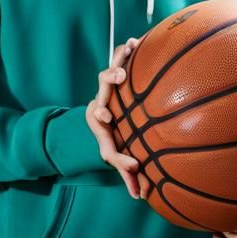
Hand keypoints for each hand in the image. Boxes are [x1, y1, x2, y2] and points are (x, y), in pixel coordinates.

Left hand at [85, 38, 152, 199]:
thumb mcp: (114, 153)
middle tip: (117, 87)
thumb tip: (138, 197)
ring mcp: (105, 89)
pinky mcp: (113, 76)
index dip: (118, 149)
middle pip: (101, 94)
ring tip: (126, 53)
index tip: (132, 160)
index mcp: (101, 125)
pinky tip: (136, 40)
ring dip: (116, 63)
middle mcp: (101, 103)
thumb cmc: (109, 136)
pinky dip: (125, 51)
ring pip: (107, 74)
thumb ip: (125, 172)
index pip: (107, 136)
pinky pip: (118, 59)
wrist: (97, 115)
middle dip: (107, 92)